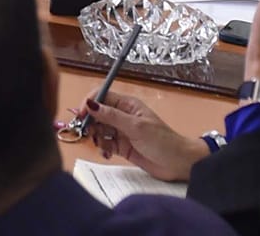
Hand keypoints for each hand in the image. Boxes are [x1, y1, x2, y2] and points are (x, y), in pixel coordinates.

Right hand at [85, 91, 208, 181]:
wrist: (179, 164)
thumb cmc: (163, 141)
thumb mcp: (135, 127)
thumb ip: (111, 116)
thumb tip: (90, 104)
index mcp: (127, 105)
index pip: (101, 96)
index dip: (89, 103)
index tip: (81, 115)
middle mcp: (122, 116)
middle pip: (97, 113)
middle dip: (90, 122)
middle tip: (89, 133)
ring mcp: (121, 131)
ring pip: (99, 129)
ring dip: (96, 137)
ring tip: (102, 145)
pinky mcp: (121, 146)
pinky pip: (104, 144)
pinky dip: (102, 148)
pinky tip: (107, 153)